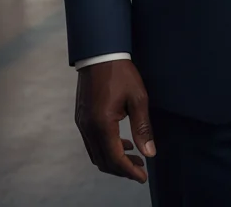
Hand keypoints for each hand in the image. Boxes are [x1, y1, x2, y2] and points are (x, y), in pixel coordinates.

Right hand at [75, 59, 155, 182]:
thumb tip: (150, 153)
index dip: (129, 171)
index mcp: (102, 123)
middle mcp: (88, 127)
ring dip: (114, 160)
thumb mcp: (138, 98)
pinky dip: (106, 149)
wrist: (99, 53)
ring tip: (134, 156)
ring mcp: (81, 123)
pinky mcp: (81, 118)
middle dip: (122, 169)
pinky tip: (121, 142)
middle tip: (141, 168)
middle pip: (103, 161)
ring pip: (96, 154)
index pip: (115, 159)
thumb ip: (143, 127)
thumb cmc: (121, 72)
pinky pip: (91, 143)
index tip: (143, 177)